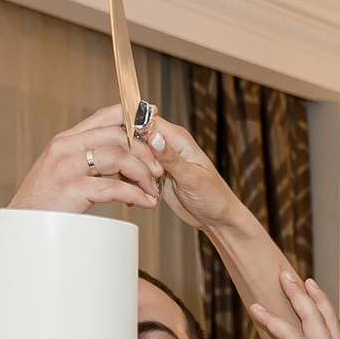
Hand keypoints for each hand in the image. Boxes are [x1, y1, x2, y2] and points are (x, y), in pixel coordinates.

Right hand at [6, 106, 163, 213]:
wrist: (20, 224)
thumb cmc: (44, 201)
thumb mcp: (61, 169)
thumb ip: (83, 156)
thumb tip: (113, 150)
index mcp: (66, 140)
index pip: (103, 116)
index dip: (131, 116)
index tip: (153, 119)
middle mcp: (66, 147)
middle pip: (116, 136)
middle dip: (145, 151)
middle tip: (159, 169)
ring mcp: (67, 167)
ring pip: (118, 157)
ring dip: (142, 174)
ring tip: (153, 189)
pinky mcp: (72, 190)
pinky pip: (112, 188)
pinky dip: (135, 194)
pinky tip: (145, 202)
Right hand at [131, 113, 248, 238]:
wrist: (217, 219)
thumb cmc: (214, 197)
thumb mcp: (192, 177)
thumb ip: (171, 158)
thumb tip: (153, 137)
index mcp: (178, 138)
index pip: (146, 120)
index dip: (130, 127)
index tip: (122, 144)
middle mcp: (168, 146)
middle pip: (135, 137)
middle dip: (127, 152)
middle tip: (132, 172)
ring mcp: (160, 161)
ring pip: (132, 156)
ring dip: (129, 170)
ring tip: (135, 185)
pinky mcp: (155, 176)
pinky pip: (136, 173)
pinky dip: (132, 182)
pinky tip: (135, 193)